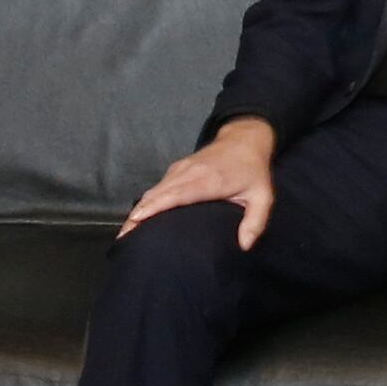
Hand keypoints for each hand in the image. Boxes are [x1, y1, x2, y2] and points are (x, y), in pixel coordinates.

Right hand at [123, 116, 277, 246]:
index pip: (177, 194)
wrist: (244, 140)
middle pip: (158, 194)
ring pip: (155, 190)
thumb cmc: (252, 171)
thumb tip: (245, 246)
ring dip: (139, 208)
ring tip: (126, 231)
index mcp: (209, 180)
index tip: (137, 220)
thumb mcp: (262, 196)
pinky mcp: (178, 168)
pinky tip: (139, 215)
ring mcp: (182, 169)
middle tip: (123, 236)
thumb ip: (256, 221)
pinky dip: (146, 200)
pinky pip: (158, 186)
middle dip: (139, 214)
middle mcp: (190, 173)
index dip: (155, 206)